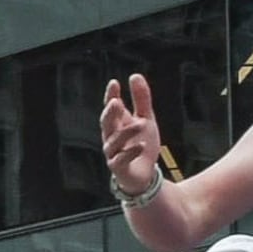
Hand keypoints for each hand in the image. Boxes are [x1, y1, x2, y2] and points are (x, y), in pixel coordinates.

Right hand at [98, 73, 164, 203]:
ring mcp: (113, 153)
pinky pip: (121, 159)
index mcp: (116, 124)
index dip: (110, 96)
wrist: (145, 175)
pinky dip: (130, 152)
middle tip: (115, 102)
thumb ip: (141, 99)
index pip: (110, 108)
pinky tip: (141, 145)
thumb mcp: (146, 119)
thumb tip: (135, 75)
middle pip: (106, 123)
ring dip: (126, 132)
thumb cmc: (141, 146)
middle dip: (110, 113)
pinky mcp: (118, 168)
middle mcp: (111, 137)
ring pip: (114, 141)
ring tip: (141, 124)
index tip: (114, 83)